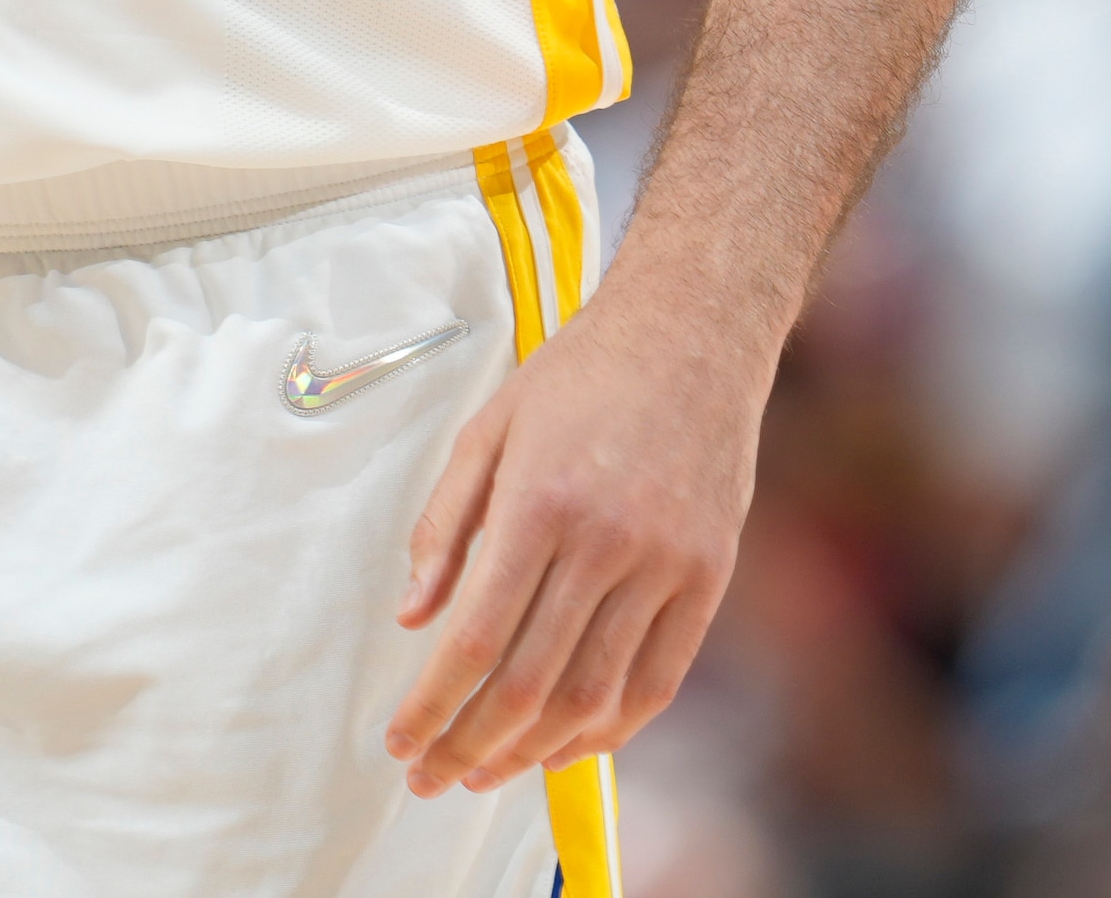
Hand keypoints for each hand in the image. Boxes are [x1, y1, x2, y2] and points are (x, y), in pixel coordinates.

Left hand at [387, 287, 759, 798]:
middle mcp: (607, 543)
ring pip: (594, 698)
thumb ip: (445, 525)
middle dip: (470, 744)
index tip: (400, 741)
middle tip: (430, 777)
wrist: (693, 333)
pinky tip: (563, 746)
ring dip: (532, 752)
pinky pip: (657, 683)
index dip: (433, 704)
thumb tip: (411, 616)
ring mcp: (666, 565)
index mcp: (540, 502)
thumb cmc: (578, 376)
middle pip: (530, 684)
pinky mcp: (709, 578)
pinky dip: (608, 731)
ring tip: (486, 771)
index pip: (477, 638)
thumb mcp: (488, 429)